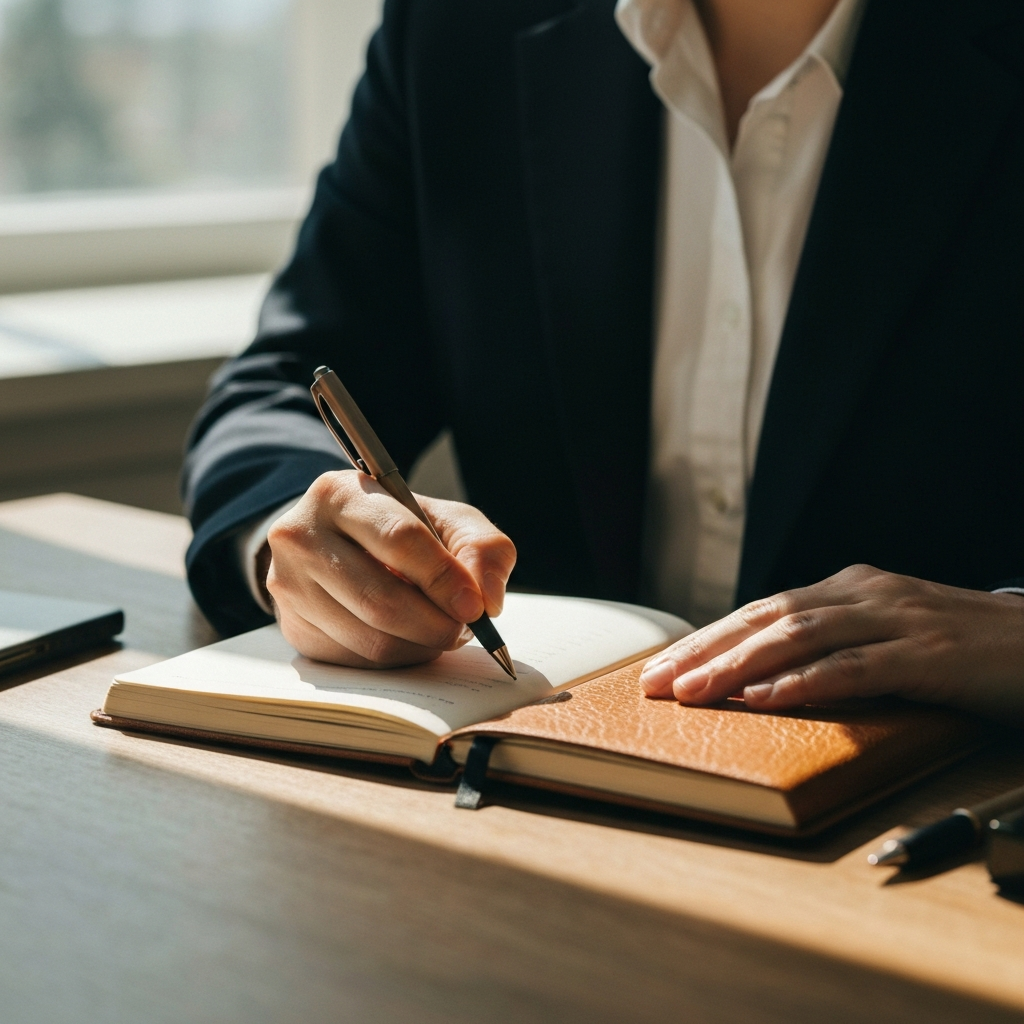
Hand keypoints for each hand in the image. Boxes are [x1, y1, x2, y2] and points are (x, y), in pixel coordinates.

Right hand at [264, 470, 515, 667]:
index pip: (398, 539)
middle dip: (436, 623)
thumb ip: (481, 548)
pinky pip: (358, 661)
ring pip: (371, 639)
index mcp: (340, 494)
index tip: (475, 607)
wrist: (336, 542)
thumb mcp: (445, 520)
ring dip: (421, 645)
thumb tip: (487, 599)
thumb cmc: (399, 528)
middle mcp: (301, 536)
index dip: (443, 578)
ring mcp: (290, 586)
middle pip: (381, 600)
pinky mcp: (293, 628)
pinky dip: (397, 658)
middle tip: (464, 628)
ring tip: (439, 629)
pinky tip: (407, 637)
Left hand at [639, 565, 1023, 720]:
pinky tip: (766, 700)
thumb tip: (761, 680)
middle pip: (766, 617)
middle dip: (705, 650)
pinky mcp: (928, 653)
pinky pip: (856, 667)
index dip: (706, 639)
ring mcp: (898, 619)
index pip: (761, 610)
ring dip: (739, 666)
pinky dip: (806, 683)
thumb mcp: (888, 637)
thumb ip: (833, 647)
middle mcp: (865, 594)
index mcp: (850, 589)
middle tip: (656, 681)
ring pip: (799, 636)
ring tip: (693, 692)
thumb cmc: (964, 650)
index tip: (661, 667)